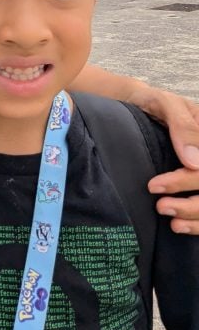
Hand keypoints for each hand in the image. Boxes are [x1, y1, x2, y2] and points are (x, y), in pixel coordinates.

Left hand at [127, 85, 198, 233]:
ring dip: (194, 215)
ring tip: (167, 216)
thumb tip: (193, 161)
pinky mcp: (196, 185)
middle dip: (190, 204)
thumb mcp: (166, 104)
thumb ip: (181, 126)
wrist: (137, 106)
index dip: (187, 181)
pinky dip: (196, 224)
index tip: (156, 186)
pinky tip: (179, 226)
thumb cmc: (153, 103)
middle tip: (160, 205)